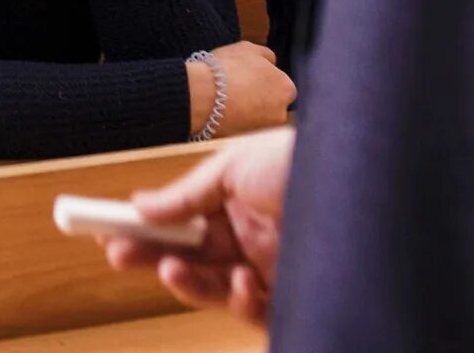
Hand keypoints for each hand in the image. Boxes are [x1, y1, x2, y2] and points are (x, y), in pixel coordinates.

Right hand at [103, 126, 293, 323]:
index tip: (105, 227)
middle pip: (190, 255)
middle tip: (115, 254)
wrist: (369, 183)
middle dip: (151, 255)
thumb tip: (139, 207)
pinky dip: (237, 300)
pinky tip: (236, 282)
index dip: (144, 225)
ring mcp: (274, 270)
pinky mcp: (295, 299)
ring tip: (169, 270)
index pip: (182, 220)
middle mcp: (254, 237)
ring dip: (186, 280)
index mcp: (239, 202)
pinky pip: (254, 311)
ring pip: (214, 287)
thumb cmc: (302, 162)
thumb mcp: (234, 167)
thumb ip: (186, 193)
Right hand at [185, 39, 294, 136]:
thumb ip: (267, 56)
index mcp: (286, 88)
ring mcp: (265, 130)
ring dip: (250, 114)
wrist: (202, 95)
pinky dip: (238, 126)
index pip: (283, 87)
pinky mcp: (248, 143)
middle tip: (241, 92)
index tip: (250, 79)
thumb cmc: (226, 68)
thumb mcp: (248, 49)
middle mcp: (282, 113)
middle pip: (275, 106)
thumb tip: (272, 63)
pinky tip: (225, 115)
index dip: (266, 82)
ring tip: (230, 103)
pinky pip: (246, 132)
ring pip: (260, 121)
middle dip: (262, 101)